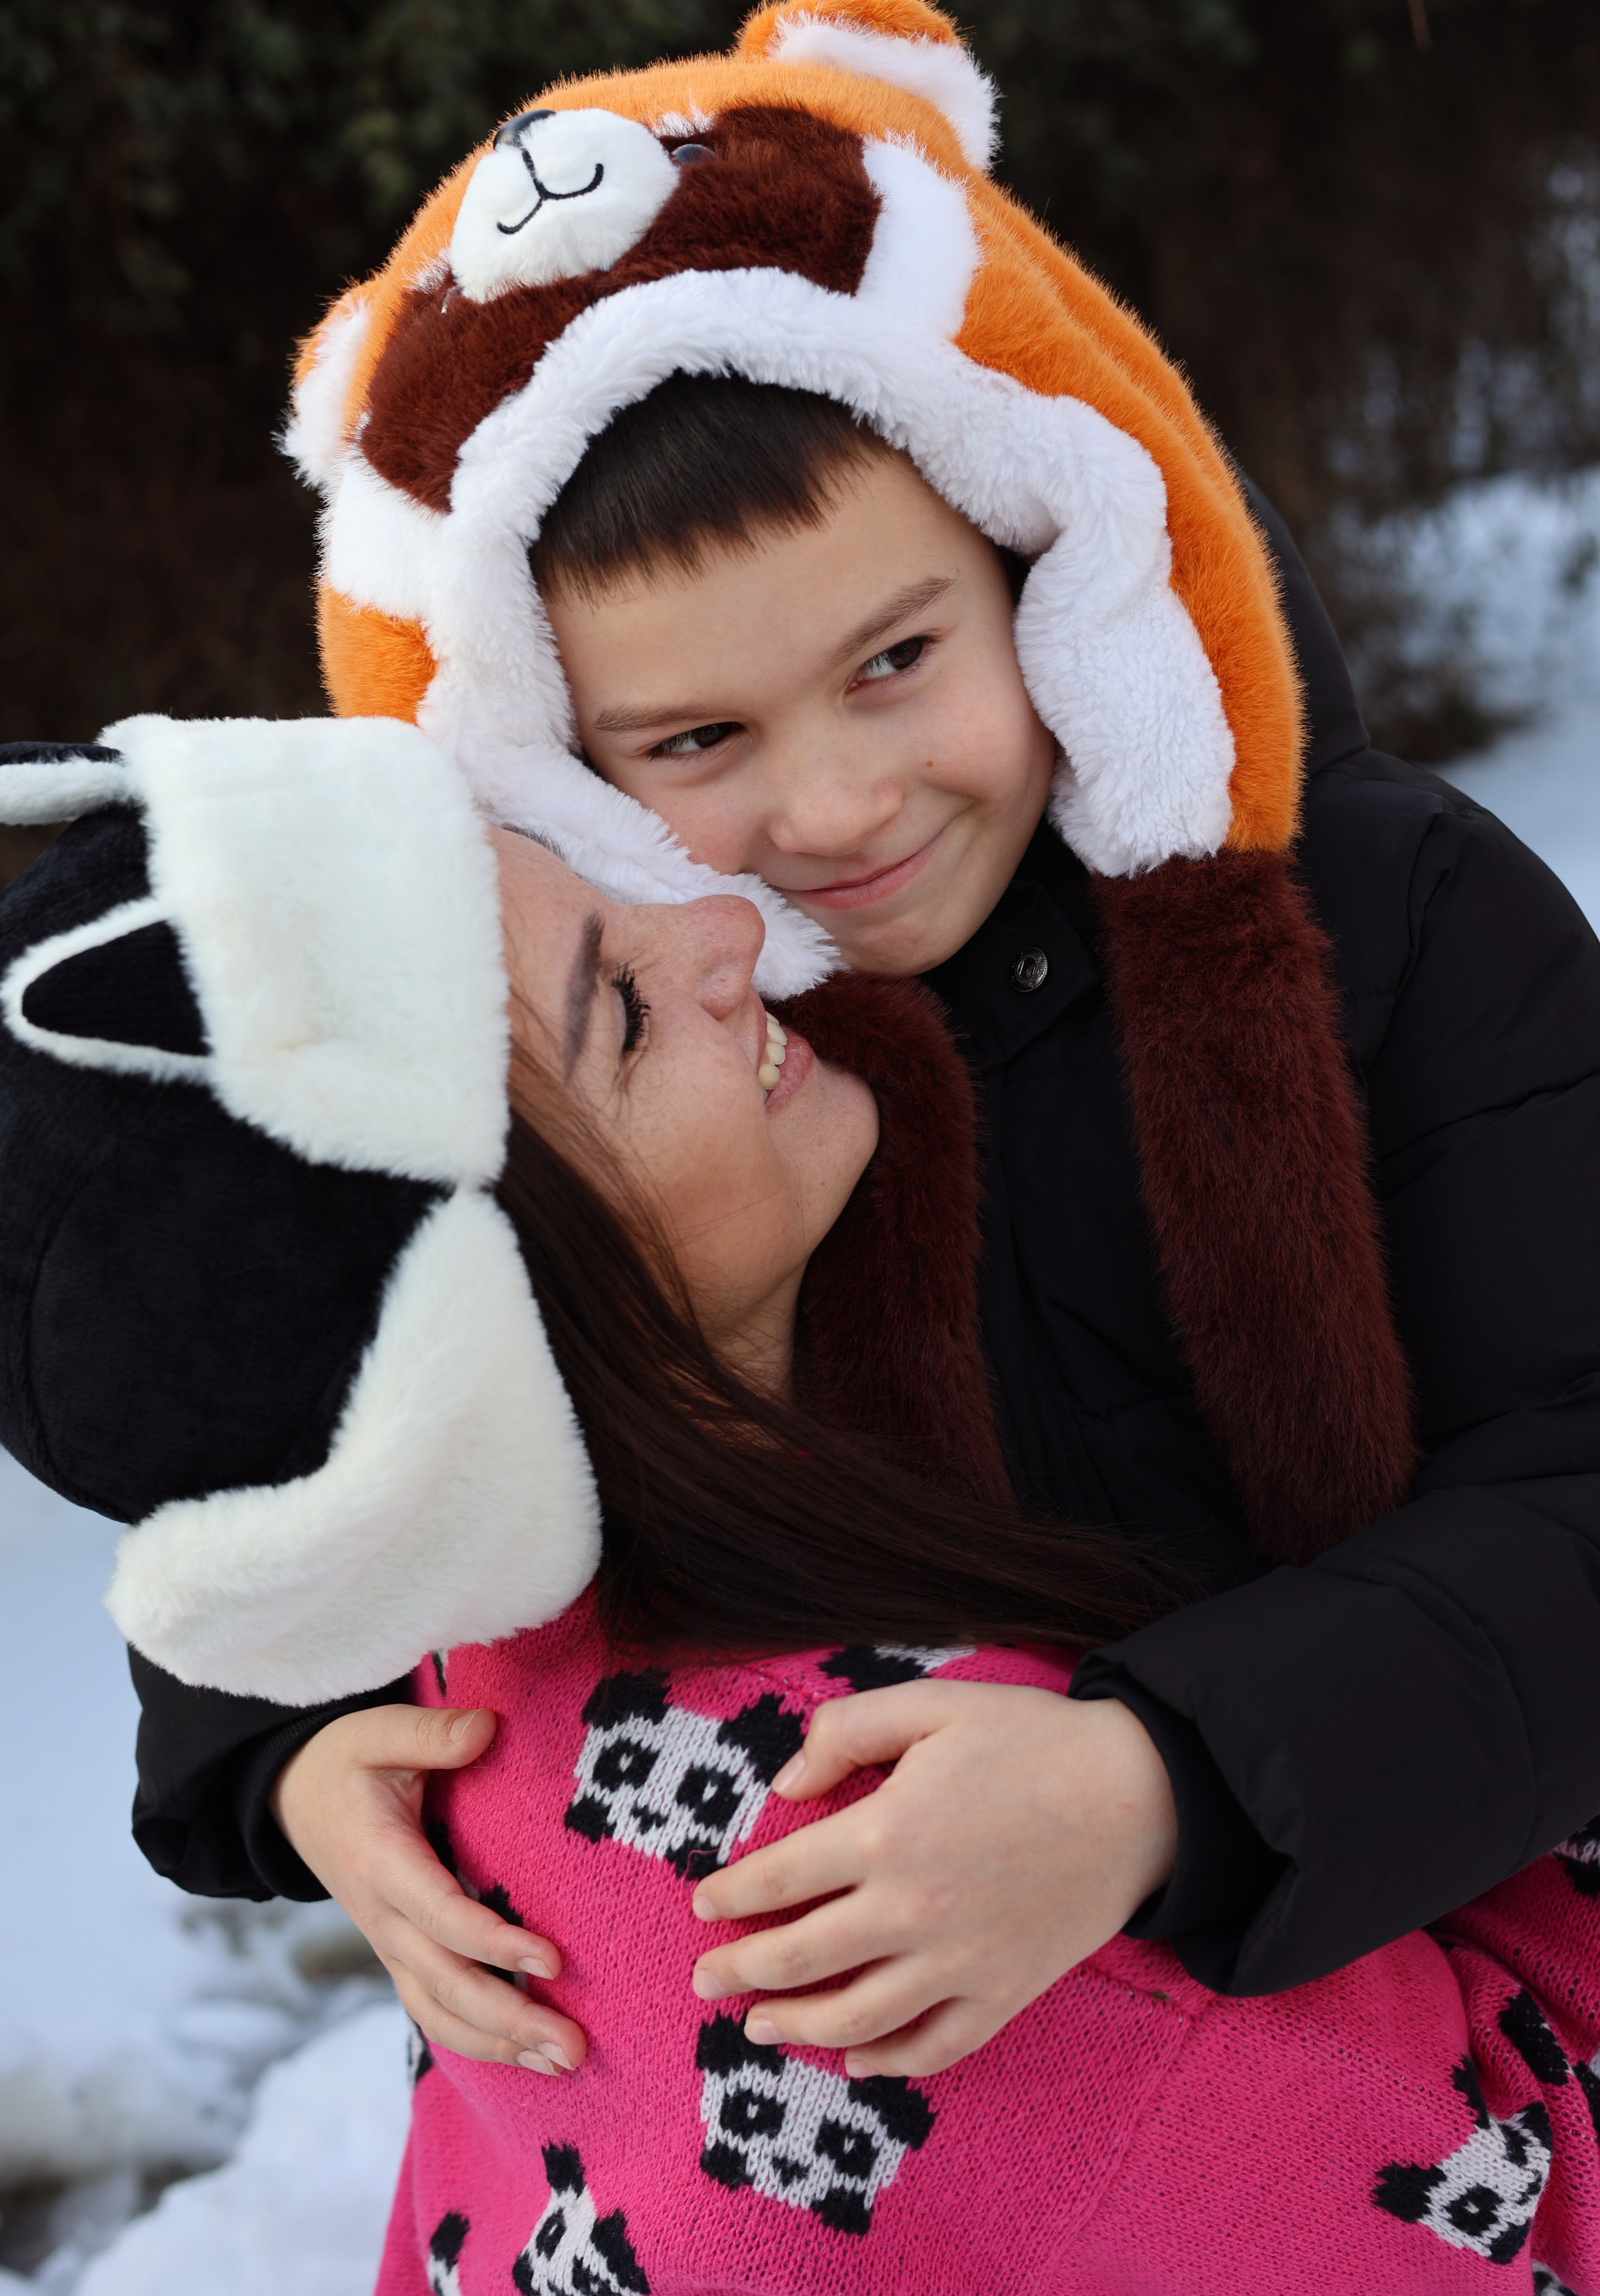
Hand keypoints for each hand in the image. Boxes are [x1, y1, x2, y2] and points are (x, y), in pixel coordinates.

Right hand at [270, 1704, 585, 2074]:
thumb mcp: (378, 1732)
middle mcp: (382, 1918)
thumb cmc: (343, 1762)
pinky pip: (431, 2008)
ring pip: (437, 2011)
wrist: (290, 1799)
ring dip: (497, 2044)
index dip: (496, 1944)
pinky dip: (473, 2037)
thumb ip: (431, 1733)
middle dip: (510, 2020)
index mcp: (382, 1864)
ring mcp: (388, 1944)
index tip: (553, 1961)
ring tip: (561, 2065)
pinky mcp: (397, 1953)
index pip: (443, 1916)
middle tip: (575, 2047)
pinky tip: (522, 2056)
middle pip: (446, 1984)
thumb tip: (488, 1728)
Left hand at [689, 1683, 1175, 2077]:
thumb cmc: (1030, 1741)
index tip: (704, 1904)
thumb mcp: (930, 1704)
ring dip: (795, 2026)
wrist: (1138, 1795)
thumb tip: (786, 1784)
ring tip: (758, 2025)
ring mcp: (958, 1963)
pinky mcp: (1003, 1993)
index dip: (730, 1896)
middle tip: (703, 1979)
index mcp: (885, 1833)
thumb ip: (846, 1731)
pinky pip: (934, 2046)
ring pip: (854, 2018)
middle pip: (799, 1957)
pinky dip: (887, 2063)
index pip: (778, 1878)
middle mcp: (911, 1910)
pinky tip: (856, 2061)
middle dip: (739, 1971)